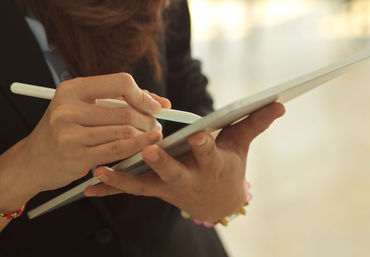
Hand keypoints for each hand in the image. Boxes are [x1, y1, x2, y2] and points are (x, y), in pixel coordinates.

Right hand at [0, 73, 170, 204]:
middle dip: (148, 119)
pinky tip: (145, 147)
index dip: (143, 95)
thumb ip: (119, 100)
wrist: (31, 162)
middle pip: (125, 111)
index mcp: (71, 89)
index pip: (120, 83)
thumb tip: (161, 102)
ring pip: (124, 131)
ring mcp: (70, 134)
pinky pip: (117, 151)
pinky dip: (136, 148)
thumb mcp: (83, 107)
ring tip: (151, 137)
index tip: (155, 106)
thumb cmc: (64, 131)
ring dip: (145, 135)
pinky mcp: (76, 156)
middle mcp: (68, 109)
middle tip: (157, 126)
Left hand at [84, 102, 284, 220]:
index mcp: (212, 165)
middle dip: (163, 162)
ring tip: (101, 170)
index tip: (200, 135)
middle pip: (174, 171)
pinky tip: (89, 185)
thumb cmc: (227, 167)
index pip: (210, 153)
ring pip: (145, 184)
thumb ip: (254, 123)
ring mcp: (168, 187)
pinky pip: (130, 190)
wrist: (217, 203)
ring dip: (123, 178)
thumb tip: (279, 103)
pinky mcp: (153, 191)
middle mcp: (189, 179)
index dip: (205, 145)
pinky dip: (110, 188)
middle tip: (150, 151)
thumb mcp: (241, 146)